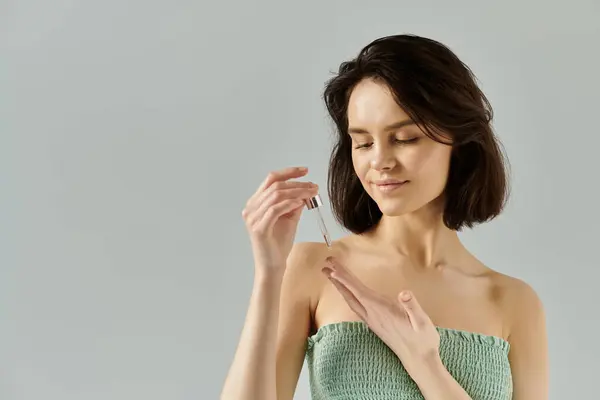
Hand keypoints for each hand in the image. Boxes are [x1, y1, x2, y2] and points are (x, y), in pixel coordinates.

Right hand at [242, 166, 318, 276]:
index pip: (271, 180)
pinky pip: (275, 209)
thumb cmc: (279, 244)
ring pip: (276, 195)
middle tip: (314, 186)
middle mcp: (251, 208)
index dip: (288, 172)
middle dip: (297, 183)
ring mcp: (252, 218)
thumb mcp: (289, 218)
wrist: (272, 266)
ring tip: (311, 194)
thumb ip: (294, 203)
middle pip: (275, 185)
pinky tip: (301, 203)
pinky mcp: (259, 228)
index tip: (305, 171)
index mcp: (255, 203)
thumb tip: (306, 189)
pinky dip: (290, 203)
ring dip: (297, 192)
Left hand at [322, 256, 440, 379]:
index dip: (345, 280)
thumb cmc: (422, 340)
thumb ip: (412, 307)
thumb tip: (404, 294)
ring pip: (350, 300)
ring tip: (330, 274)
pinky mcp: (374, 325)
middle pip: (350, 294)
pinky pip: (356, 306)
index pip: (359, 292)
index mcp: (381, 310)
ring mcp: (371, 321)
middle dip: (337, 278)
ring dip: (340, 286)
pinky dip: (348, 295)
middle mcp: (372, 315)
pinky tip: (347, 293)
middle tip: (325, 264)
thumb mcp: (423, 322)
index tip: (333, 269)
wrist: (419, 360)